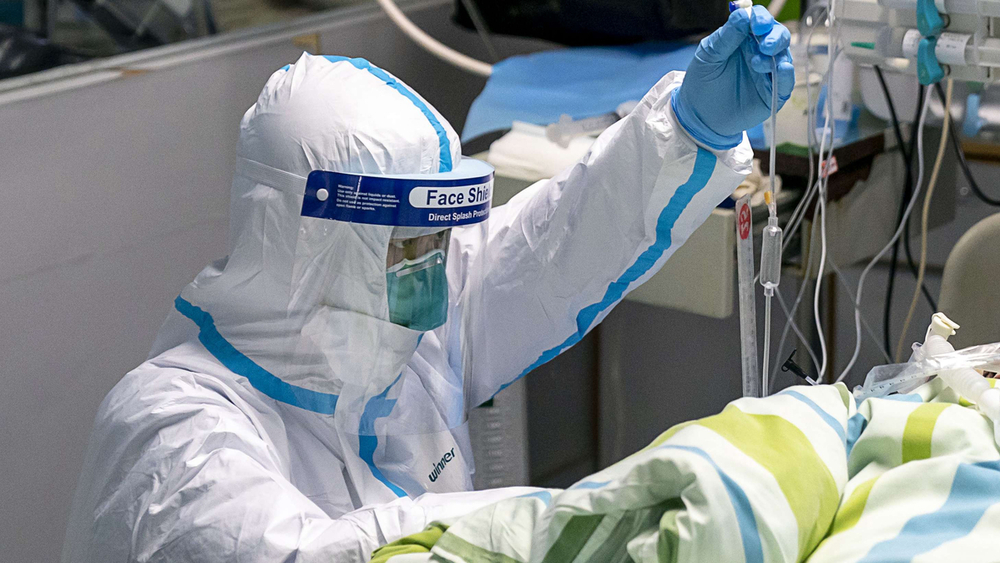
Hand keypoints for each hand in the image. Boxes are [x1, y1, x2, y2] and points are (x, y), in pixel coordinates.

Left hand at [671, 6, 794, 149]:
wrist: (698, 115)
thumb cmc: (702, 81)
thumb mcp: (709, 55)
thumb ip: (726, 36)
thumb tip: (743, 14)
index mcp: (744, 39)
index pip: (759, 21)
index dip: (761, 19)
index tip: (756, 24)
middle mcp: (759, 52)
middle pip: (777, 36)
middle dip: (774, 36)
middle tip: (764, 45)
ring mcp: (767, 72)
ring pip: (784, 56)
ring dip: (776, 55)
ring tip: (758, 62)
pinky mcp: (772, 94)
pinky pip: (786, 83)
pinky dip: (787, 75)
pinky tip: (782, 69)